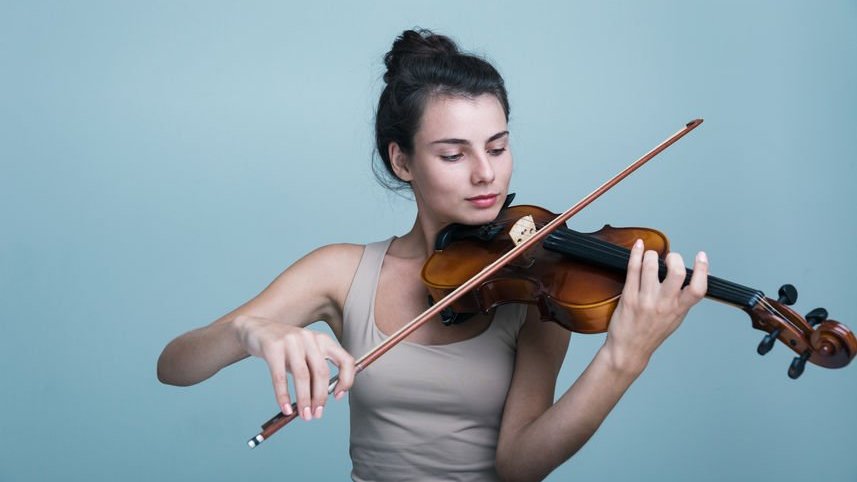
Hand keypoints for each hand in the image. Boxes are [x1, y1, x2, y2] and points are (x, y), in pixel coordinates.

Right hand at [234, 315, 355, 420]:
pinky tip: (286, 409)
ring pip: (302, 376)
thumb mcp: (304, 356)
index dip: (346, 380)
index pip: (345, 360)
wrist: (256, 329)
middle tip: (316, 415)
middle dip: (320, 398)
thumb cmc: (284, 348)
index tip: (337, 397)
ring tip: (303, 415)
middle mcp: (310, 338)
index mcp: (323, 340)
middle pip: (321, 372)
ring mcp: (291, 341)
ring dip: (304, 400)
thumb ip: (313, 373)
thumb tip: (319, 401)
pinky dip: (283, 396)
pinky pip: (280, 377)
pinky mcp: (273, 347)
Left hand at [605, 239, 707, 373]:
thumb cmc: (651, 334)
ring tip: (651, 257)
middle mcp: (664, 305)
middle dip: (674, 258)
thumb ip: (683, 300)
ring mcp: (645, 300)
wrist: (629, 350)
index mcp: (679, 310)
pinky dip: (636, 254)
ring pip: (651, 266)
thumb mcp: (675, 319)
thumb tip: (692, 278)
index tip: (701, 256)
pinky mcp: (629, 297)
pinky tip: (638, 246)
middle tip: (669, 258)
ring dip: (652, 255)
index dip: (702, 270)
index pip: (698, 289)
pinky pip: (633, 270)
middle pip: (676, 272)